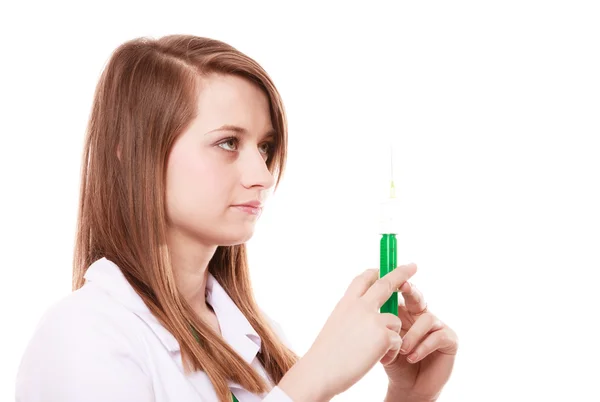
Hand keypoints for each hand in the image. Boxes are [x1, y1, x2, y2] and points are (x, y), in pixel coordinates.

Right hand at [299, 264, 418, 399]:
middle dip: (401, 273)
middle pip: (386, 283)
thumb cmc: (326, 356)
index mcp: (346, 303)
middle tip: (413, 266)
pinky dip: (391, 353)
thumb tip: (370, 316)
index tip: (382, 269)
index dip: (374, 273)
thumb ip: (353, 316)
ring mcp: (373, 318)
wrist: (320, 371)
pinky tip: (376, 360)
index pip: (363, 279)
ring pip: (396, 321)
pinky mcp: (383, 334)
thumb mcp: (336, 326)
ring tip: (373, 354)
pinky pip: (398, 341)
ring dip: (391, 337)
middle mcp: (360, 305)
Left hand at [381, 265, 457, 401]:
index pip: (400, 293)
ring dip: (411, 335)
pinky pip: (437, 336)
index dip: (394, 283)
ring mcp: (437, 325)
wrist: (407, 388)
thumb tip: (367, 303)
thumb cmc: (393, 362)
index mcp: (404, 311)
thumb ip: (380, 322)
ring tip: (402, 350)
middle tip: (403, 286)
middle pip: (417, 296)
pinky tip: (412, 357)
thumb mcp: (382, 340)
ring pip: (425, 318)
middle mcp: (421, 314)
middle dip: (410, 290)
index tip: (384, 274)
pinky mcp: (449, 339)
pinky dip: (422, 346)